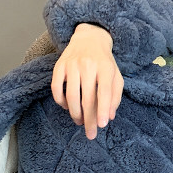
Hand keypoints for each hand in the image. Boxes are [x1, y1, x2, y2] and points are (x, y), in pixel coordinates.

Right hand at [51, 23, 123, 139]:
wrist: (89, 38)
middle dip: (89, 119)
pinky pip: (56, 88)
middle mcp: (89, 66)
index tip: (101, 125)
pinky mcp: (59, 65)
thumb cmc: (105, 62)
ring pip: (71, 95)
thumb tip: (110, 116)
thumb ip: (115, 96)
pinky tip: (67, 107)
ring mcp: (72, 65)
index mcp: (106, 68)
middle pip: (87, 98)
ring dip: (75, 113)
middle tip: (90, 134)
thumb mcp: (116, 76)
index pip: (104, 92)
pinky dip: (61, 101)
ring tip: (79, 122)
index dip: (102, 110)